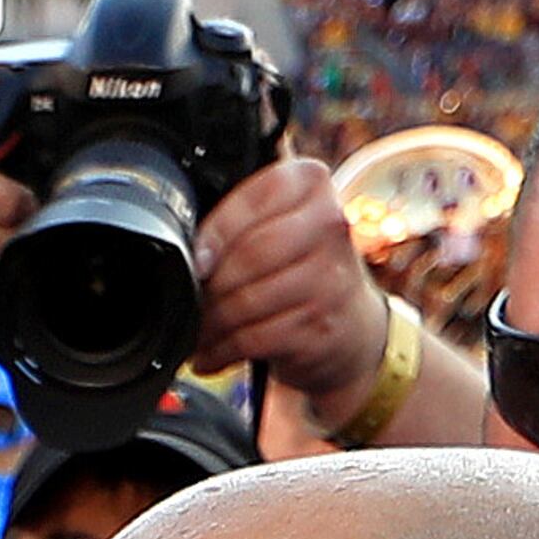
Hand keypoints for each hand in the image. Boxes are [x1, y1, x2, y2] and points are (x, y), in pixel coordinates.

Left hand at [189, 155, 390, 401]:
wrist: (352, 326)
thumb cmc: (303, 268)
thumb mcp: (282, 224)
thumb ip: (243, 220)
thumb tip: (186, 247)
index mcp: (311, 185)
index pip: (254, 200)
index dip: (216, 232)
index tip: (196, 258)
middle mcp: (330, 225)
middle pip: (250, 253)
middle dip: (211, 283)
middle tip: (192, 298)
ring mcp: (330, 279)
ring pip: (248, 300)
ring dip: (211, 322)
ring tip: (198, 330)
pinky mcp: (320, 327)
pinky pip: (255, 338)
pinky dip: (223, 350)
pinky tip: (213, 353)